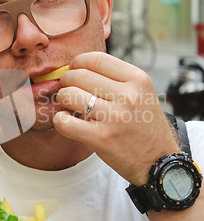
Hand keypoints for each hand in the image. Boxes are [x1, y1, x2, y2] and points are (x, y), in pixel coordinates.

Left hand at [54, 52, 180, 185]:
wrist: (159, 162)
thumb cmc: (145, 126)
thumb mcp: (142, 93)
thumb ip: (115, 78)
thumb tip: (79, 67)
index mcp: (138, 79)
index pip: (96, 59)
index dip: (78, 63)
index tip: (74, 70)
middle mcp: (128, 96)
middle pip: (80, 75)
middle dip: (66, 80)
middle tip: (66, 89)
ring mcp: (114, 117)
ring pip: (69, 95)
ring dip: (62, 99)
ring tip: (68, 106)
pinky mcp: (102, 138)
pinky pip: (66, 122)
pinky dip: (60, 120)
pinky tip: (67, 121)